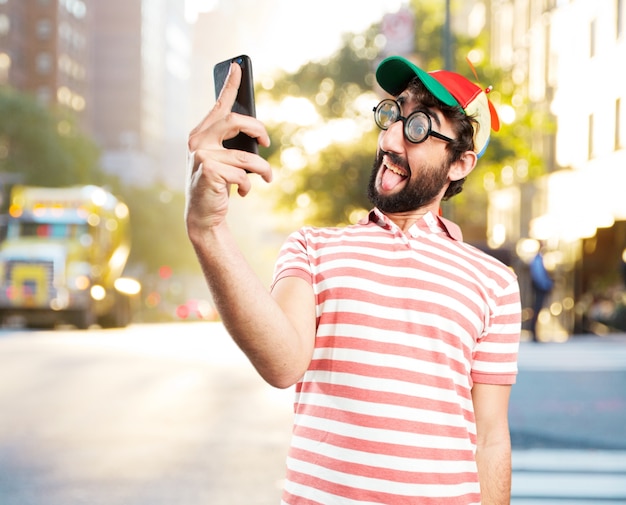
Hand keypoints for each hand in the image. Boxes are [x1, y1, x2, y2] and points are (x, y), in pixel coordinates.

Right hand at [185, 62, 271, 232]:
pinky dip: (248, 185)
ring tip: (267, 178)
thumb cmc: (216, 186)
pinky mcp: (209, 171)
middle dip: (257, 129)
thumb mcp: (222, 161)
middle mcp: (197, 141)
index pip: (218, 106)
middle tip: (267, 140)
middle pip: (235, 121)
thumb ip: (231, 145)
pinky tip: (242, 193)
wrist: (202, 215)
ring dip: (262, 169)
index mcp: (200, 135)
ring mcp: (201, 155)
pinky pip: (242, 174)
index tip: (239, 66)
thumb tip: (256, 132)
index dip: (229, 86)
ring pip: (246, 156)